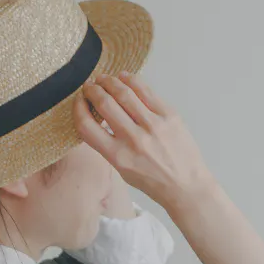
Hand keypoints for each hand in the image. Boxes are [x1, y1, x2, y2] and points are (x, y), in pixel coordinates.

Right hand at [73, 71, 214, 207]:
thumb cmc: (153, 181)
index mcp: (118, 156)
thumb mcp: (122, 170)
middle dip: (93, 90)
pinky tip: (124, 77)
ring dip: (110, 82)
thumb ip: (108, 145)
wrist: (185, 185)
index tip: (79, 101)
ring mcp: (153, 125)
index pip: (87, 126)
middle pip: (105, 104)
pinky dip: (131, 80)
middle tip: (89, 86)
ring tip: (104, 79)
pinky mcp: (169, 115)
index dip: (78, 109)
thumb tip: (98, 117)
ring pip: (124, 93)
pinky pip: (146, 91)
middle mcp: (134, 139)